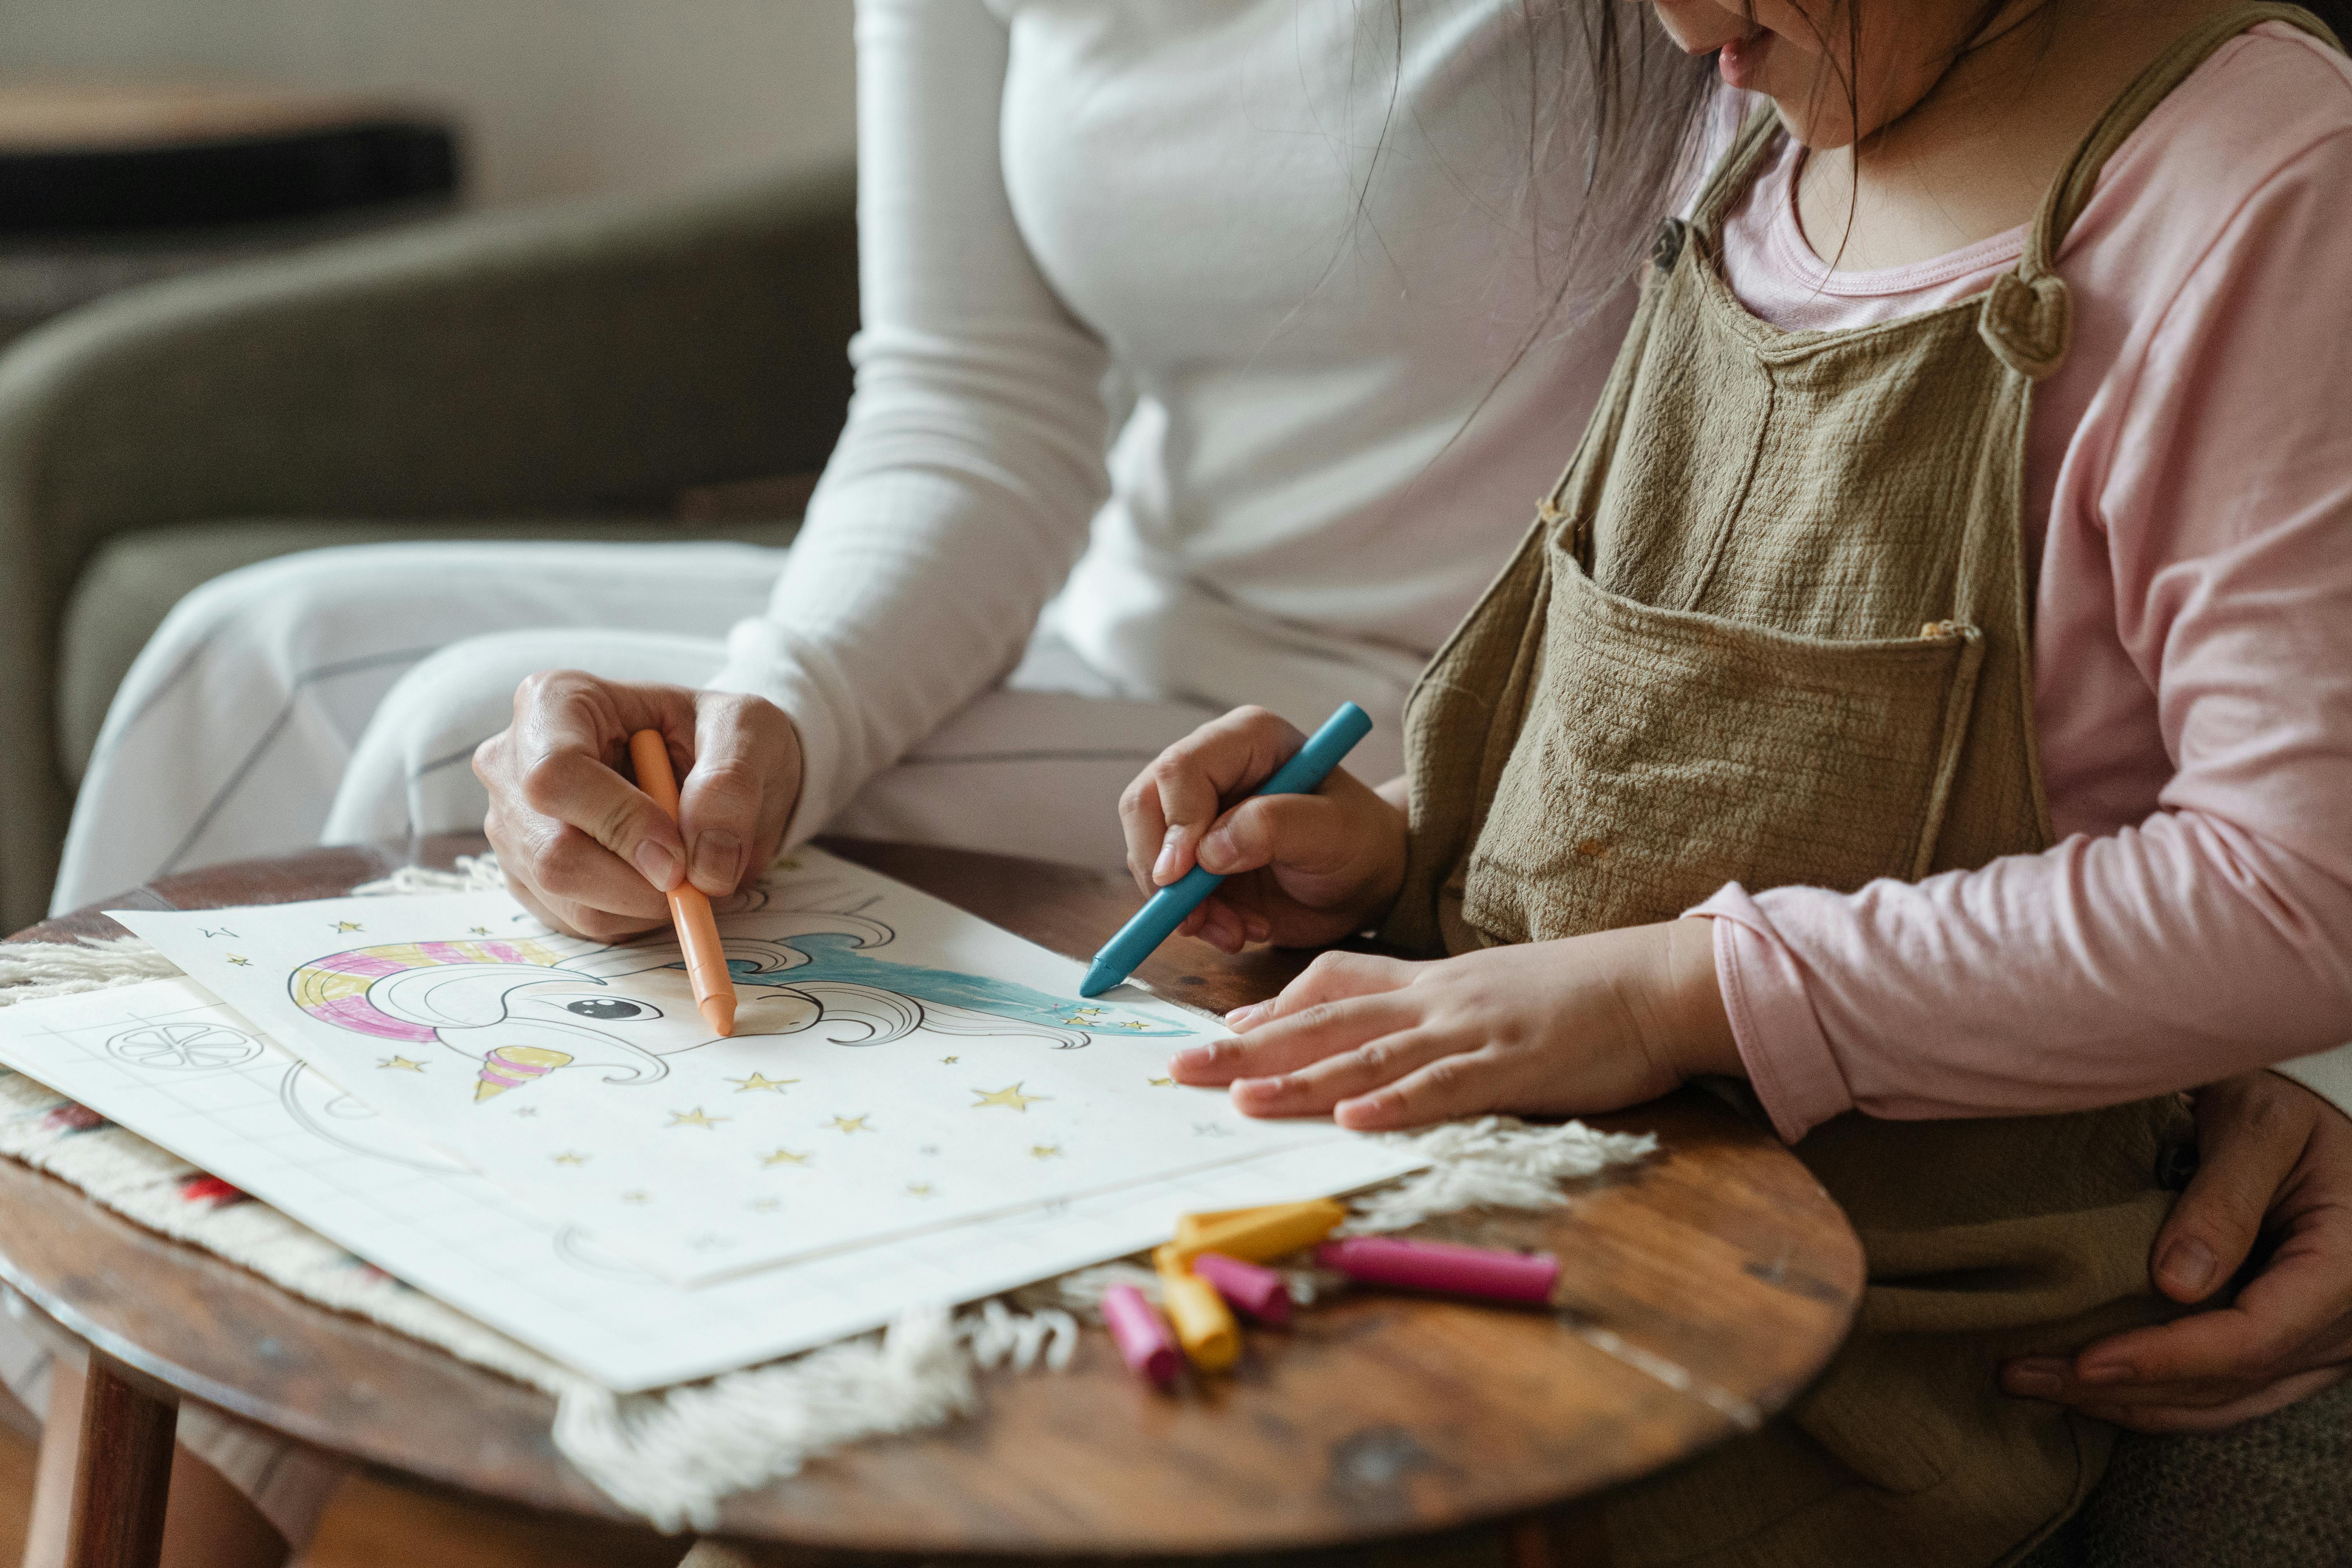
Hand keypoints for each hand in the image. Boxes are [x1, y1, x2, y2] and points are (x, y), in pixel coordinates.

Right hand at [474, 671, 802, 940]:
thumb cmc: (720, 735)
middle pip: (553, 851)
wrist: (715, 766)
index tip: (680, 856)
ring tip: (681, 863)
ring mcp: (513, 825)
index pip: (557, 774)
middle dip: (638, 881)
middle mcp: (514, 763)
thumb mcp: (747, 731)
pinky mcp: (526, 876)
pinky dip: (631, 916)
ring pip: (565, 895)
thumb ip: (731, 785)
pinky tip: (654, 878)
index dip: (621, 824)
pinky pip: (574, 922)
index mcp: (555, 701)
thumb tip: (706, 864)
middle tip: (694, 875)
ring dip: (642, 901)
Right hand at [1117, 706, 1406, 952]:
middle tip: (1196, 918)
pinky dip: (1194, 920)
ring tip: (1238, 931)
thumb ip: (1274, 827)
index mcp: (1246, 740)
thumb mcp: (1333, 831)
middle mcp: (1211, 769)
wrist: (1364, 882)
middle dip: (1164, 871)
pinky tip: (1239, 930)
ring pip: (1147, 854)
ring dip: (1183, 906)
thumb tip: (1207, 851)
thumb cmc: (1359, 842)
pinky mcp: (1190, 858)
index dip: (1175, 823)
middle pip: (1144, 805)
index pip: (1181, 769)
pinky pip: (1164, 890)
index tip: (1185, 874)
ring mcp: (1195, 814)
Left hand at [1169, 921, 1737, 1128]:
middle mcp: (1435, 1000)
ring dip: (1302, 1077)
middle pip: (1326, 1021)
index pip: (1331, 986)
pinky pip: (1447, 1086)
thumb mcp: (1481, 993)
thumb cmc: (1569, 997)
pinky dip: (1398, 1103)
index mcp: (1428, 982)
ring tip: (1243, 1097)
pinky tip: (1356, 1118)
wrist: (1651, 982)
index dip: (1269, 1010)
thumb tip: (1354, 1048)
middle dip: (1249, 1048)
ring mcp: (1471, 1031)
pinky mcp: (1514, 1064)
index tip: (1212, 1034)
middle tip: (1181, 1070)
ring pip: (1371, 1056)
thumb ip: (1417, 1012)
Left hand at [2001, 1071, 2351, 1431]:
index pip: (2250, 1339)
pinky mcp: (2290, 1350)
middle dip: (2122, 1388)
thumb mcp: (2263, 1124)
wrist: (2320, 1122)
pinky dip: (2157, 1398)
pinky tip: (2092, 1388)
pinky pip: (2227, 1395)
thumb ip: (2226, 1196)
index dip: (2165, 1358)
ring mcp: (2319, 1347)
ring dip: (2129, 1403)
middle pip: (2226, 1382)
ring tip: (2038, 1383)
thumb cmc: (2293, 1108)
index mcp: (2343, 1268)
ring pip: (2222, 1403)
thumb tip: (2176, 1282)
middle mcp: (2341, 1324)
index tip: (2085, 1361)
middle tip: (2024, 1374)